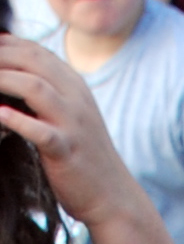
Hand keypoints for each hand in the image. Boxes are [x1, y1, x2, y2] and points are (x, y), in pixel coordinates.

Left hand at [0, 36, 146, 231]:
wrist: (113, 196)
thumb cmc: (83, 157)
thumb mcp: (71, 116)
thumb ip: (49, 94)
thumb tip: (12, 77)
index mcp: (75, 87)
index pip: (36, 51)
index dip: (7, 46)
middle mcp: (75, 99)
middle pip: (32, 61)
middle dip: (0, 58)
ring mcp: (73, 124)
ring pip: (34, 87)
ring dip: (2, 80)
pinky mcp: (66, 151)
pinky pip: (40, 131)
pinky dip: (16, 121)